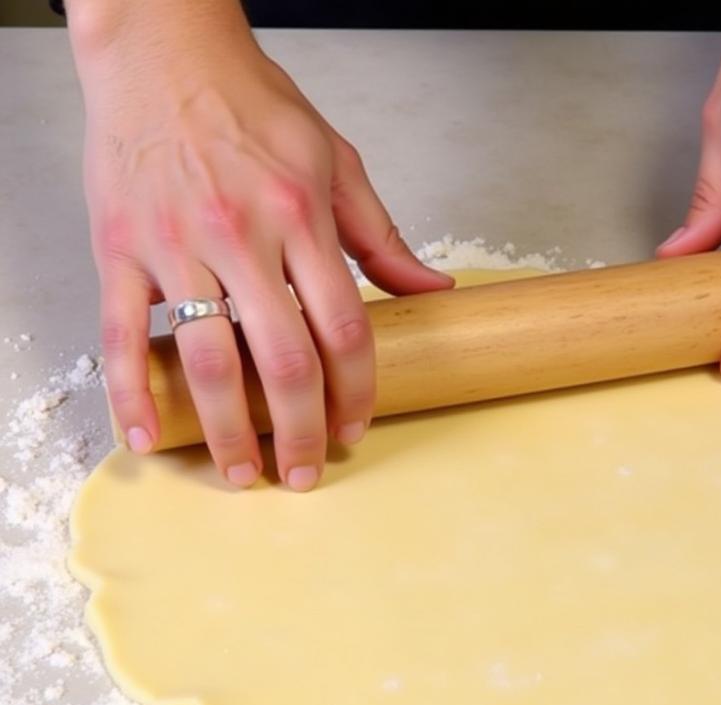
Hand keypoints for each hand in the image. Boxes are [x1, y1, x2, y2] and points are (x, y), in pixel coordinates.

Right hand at [69, 0, 450, 487]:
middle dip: (299, 430)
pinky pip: (120, 334)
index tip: (353, 428)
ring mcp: (176, 245)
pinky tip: (146, 436)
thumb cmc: (250, 103)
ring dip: (226, 430)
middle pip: (283, 360)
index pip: (344, 330)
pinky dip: (130, 392)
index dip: (355, 392)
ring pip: (207, 360)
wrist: (161, 48)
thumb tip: (433, 290)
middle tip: (304, 473)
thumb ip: (381, 238)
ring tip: (241, 473)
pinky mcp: (121, 248)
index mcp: (302, 217)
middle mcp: (241, 236)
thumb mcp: (336, 161)